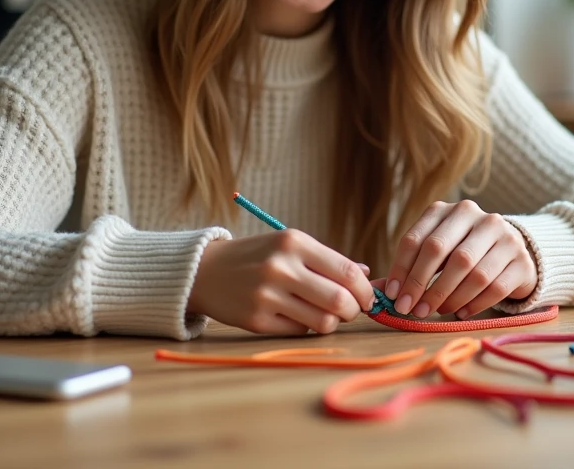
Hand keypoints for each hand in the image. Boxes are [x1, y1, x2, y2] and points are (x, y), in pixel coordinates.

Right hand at [190, 230, 374, 334]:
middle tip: (349, 310)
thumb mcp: (289, 245)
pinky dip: (306, 327)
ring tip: (324, 313)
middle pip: (340, 301)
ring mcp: (267, 295)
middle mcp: (281, 267)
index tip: (367, 298)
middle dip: (353, 310)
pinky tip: (296, 315)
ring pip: (323, 322)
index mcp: (294, 242)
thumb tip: (367, 276)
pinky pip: (300, 331)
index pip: (347, 272)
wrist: (205, 270)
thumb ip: (328, 261)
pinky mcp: (257, 320)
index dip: (365, 290)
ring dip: (331, 322)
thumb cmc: (257, 256)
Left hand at [382, 199, 536, 318]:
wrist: (513, 250)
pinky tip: (460, 313)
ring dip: (447, 297)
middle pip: (443, 251)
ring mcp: (505, 237)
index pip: (418, 238)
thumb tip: (376, 289)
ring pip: (470, 271)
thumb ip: (411, 266)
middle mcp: (479, 217)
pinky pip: (495, 287)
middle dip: (422, 284)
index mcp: (450, 210)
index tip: (393, 294)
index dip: (402, 268)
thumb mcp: (439, 250)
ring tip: (434, 311)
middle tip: (410, 308)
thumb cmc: (465, 251)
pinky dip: (474, 304)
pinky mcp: (522, 261)